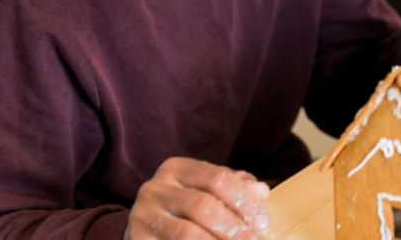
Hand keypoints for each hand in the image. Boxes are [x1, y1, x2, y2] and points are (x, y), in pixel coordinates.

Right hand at [124, 157, 269, 239]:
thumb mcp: (207, 191)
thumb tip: (261, 191)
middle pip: (203, 205)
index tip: (263, 223)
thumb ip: (234, 188)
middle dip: (232, 227)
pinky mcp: (137, 239)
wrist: (144, 230)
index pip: (217, 179)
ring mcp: (142, 215)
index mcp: (176, 168)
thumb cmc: (183, 210)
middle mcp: (155, 188)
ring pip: (186, 233)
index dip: (244, 201)